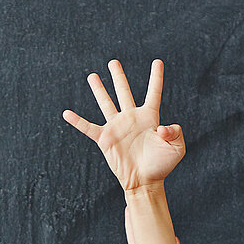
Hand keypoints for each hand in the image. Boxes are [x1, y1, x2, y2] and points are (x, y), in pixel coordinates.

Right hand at [64, 59, 184, 192]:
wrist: (145, 181)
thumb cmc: (162, 165)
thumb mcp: (177, 148)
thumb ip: (176, 132)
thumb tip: (160, 127)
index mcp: (150, 116)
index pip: (154, 92)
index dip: (156, 77)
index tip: (157, 62)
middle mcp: (131, 118)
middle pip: (124, 92)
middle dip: (118, 77)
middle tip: (113, 62)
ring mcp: (117, 127)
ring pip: (106, 103)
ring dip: (99, 89)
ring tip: (92, 76)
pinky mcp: (105, 139)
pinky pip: (88, 128)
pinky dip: (77, 121)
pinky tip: (66, 113)